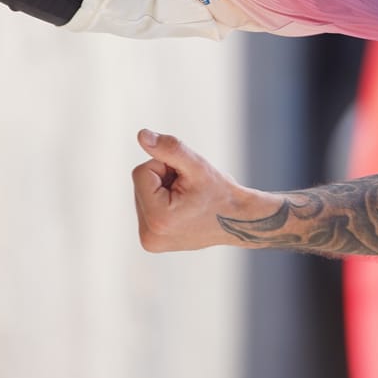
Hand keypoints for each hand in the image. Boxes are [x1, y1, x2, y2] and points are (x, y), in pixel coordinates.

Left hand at [130, 129, 259, 252]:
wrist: (238, 219)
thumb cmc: (221, 193)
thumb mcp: (197, 166)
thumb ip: (169, 149)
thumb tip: (141, 135)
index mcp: (157, 219)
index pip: (141, 172)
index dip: (166, 168)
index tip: (187, 181)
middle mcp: (149, 236)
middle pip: (140, 184)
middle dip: (164, 179)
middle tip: (190, 192)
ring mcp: (150, 242)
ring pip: (143, 194)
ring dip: (164, 190)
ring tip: (188, 201)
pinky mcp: (152, 242)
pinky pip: (146, 207)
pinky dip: (162, 202)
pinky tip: (181, 210)